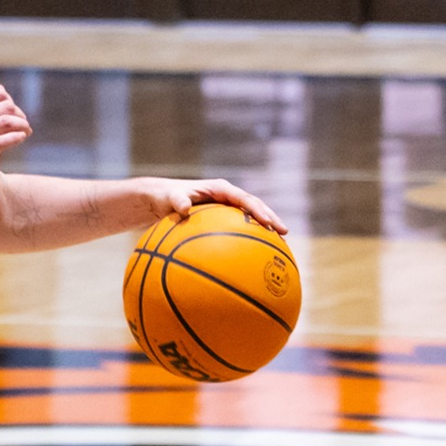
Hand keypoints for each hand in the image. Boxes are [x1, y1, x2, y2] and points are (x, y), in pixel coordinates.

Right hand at [0, 84, 30, 197]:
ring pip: (5, 121)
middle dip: (20, 115)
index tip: (16, 116)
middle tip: (24, 127)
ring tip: (26, 133)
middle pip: (5, 106)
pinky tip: (21, 139)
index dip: (12, 102)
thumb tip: (0, 88)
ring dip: (22, 126)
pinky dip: (17, 138)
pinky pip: (3, 141)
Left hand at [146, 178, 287, 234]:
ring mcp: (227, 207)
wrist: (161, 198)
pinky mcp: (224, 218)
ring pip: (252, 217)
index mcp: (220, 189)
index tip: (267, 223)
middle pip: (255, 207)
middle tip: (285, 232)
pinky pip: (240, 228)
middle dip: (271, 219)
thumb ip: (178, 201)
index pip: (244, 199)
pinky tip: (256, 256)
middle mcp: (228, 196)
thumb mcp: (170, 197)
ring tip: (281, 245)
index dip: (257, 210)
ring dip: (266, 229)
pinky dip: (250, 238)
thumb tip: (184, 208)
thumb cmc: (165, 197)